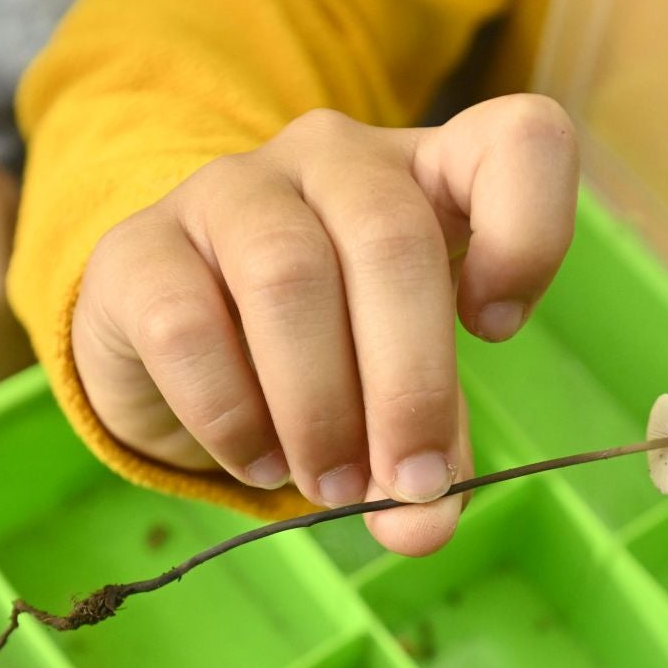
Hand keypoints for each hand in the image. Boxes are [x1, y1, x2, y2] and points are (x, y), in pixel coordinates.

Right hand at [72, 95, 577, 555]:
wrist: (171, 343)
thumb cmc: (322, 354)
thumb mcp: (398, 393)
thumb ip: (428, 449)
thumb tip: (422, 527)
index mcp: (428, 176)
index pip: (518, 140)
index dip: (529, 233)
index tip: (496, 329)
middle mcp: (334, 159)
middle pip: (391, 237)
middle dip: (408, 384)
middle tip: (404, 484)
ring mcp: (230, 189)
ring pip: (288, 276)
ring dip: (320, 407)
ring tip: (331, 484)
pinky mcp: (138, 247)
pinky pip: (188, 326)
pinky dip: (233, 416)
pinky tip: (259, 461)